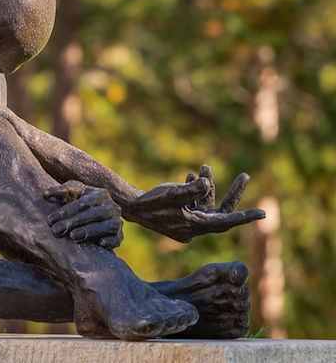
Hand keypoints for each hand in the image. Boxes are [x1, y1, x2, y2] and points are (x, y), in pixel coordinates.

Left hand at [44, 180, 123, 249]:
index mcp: (100, 194)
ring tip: (72, 237)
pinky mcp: (119, 236)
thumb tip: (45, 195)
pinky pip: (118, 239)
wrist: (89, 217)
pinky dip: (111, 241)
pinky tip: (99, 244)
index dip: (67, 211)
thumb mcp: (68, 193)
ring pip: (109, 226)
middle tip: (57, 230)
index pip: (85, 202)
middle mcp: (112, 207)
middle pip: (96, 214)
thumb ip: (58, 192)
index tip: (51, 220)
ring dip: (91, 231)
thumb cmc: (77, 202)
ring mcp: (117, 221)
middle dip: (75, 222)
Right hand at [128, 164, 264, 242]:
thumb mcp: (171, 193)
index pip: (226, 221)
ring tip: (204, 167)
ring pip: (207, 204)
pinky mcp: (181, 217)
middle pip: (221, 212)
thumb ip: (190, 189)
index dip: (245, 217)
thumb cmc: (150, 201)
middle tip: (246, 175)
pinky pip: (197, 204)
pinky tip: (192, 175)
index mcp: (196, 226)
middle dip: (232, 193)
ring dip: (208, 185)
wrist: (130, 207)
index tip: (263, 213)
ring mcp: (189, 222)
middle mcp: (195, 227)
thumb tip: (206, 182)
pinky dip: (197, 190)